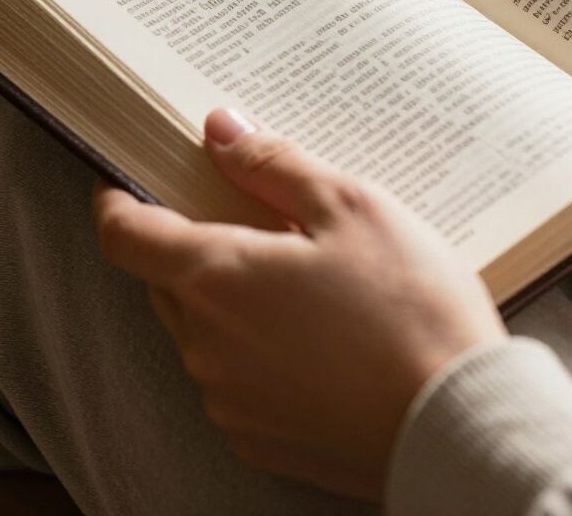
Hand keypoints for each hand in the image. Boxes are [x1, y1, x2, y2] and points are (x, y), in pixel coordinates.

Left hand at [93, 110, 505, 500]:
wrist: (455, 421)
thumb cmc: (410, 306)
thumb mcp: (351, 207)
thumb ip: (274, 164)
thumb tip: (221, 130)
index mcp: (217, 279)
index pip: (126, 236)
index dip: (116, 203)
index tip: (121, 185)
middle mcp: (205, 347)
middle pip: (168, 282)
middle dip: (192, 247)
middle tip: (250, 222)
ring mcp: (229, 402)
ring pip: (203, 333)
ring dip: (231, 302)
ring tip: (305, 285)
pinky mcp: (261, 441)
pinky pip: (234, 381)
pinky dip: (256, 352)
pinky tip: (318, 340)